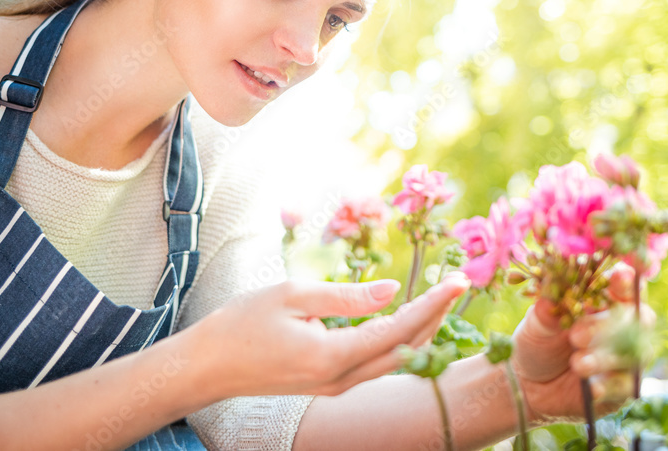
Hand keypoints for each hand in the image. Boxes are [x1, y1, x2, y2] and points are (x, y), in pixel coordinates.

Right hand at [187, 273, 469, 398]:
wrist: (208, 366)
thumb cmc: (243, 323)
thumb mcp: (293, 295)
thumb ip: (346, 296)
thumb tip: (392, 291)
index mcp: (333, 357)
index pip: (398, 330)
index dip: (432, 304)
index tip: (458, 281)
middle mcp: (341, 380)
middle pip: (405, 350)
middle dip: (437, 317)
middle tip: (460, 284)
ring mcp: (335, 387)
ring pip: (394, 360)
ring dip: (422, 330)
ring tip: (443, 298)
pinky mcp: (329, 384)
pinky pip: (376, 364)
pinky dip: (399, 340)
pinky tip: (409, 319)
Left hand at [509, 266, 654, 423]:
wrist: (529, 383)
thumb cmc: (538, 342)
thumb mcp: (536, 325)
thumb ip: (545, 311)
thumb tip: (549, 294)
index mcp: (604, 303)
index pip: (625, 286)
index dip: (626, 280)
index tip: (617, 277)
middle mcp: (622, 328)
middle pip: (637, 319)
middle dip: (608, 325)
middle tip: (576, 335)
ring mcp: (625, 358)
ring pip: (634, 354)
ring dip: (605, 357)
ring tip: (576, 363)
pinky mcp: (621, 388)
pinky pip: (625, 386)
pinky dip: (609, 385)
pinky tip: (592, 386)